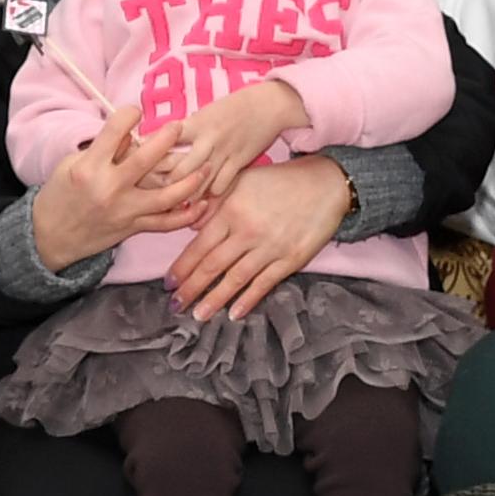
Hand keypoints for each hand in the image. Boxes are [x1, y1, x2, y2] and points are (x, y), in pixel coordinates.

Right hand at [29, 116, 202, 270]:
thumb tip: (130, 134)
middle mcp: (109, 188)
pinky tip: (202, 204)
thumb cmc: (60, 195)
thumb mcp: (71, 165)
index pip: (114, 131)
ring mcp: (124, 210)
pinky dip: (187, 215)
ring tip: (206, 166)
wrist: (50, 237)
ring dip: (190, 181)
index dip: (128, 115)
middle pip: (146, 159)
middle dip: (166, 139)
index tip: (136, 111)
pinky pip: (166, 223)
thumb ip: (102, 150)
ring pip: (167, 196)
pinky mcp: (132, 228)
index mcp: (90, 167)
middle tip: (178, 127)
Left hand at [156, 79, 309, 205]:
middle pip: (179, 169)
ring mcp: (224, 152)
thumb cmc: (233, 107)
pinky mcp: (239, 162)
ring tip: (174, 206)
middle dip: (165, 185)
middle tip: (152, 197)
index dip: (148, 156)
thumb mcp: (206, 112)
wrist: (268, 104)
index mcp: (195, 123)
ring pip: (199, 181)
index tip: (136, 168)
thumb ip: (186, 129)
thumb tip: (159, 140)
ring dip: (186, 195)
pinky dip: (210, 196)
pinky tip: (202, 203)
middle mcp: (207, 138)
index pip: (163, 141)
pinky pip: (221, 185)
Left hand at [164, 156, 349, 320]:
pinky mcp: (291, 259)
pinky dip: (248, 300)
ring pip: (235, 279)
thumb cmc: (281, 180)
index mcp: (232, 210)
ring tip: (199, 315)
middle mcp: (247, 231)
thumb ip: (216, 201)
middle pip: (213, 265)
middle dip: (191, 288)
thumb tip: (192, 224)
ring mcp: (270, 247)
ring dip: (214, 300)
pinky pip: (264, 284)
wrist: (325, 184)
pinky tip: (234, 313)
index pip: (200, 245)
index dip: (182, 267)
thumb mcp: (243, 180)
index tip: (169, 282)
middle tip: (176, 305)